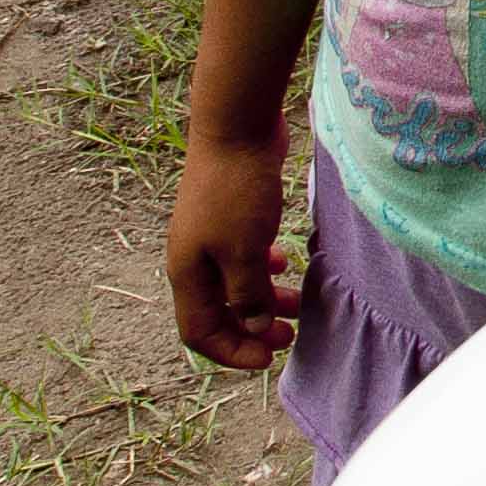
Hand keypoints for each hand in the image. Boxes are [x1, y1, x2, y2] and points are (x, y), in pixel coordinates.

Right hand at [168, 118, 300, 368]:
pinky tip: (285, 260)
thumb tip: (254, 327)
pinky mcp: (229, 217)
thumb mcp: (245, 250)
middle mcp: (193, 260)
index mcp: (188, 274)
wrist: (236, 128)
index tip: (269, 357)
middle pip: (217, 313)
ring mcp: (209, 237)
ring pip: (233, 285)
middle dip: (250, 330)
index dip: (232, 352)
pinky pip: (243, 257)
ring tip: (297, 305)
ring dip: (262, 301)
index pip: (200, 333)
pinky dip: (263, 268)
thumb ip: (248, 294)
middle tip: (288, 335)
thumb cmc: (237, 191)